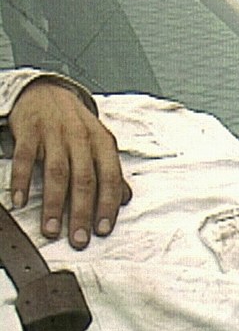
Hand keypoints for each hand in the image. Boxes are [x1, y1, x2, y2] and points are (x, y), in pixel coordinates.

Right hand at [9, 80, 131, 249]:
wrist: (47, 91)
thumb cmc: (76, 124)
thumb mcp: (99, 143)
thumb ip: (111, 171)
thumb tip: (125, 198)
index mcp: (102, 143)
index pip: (109, 178)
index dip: (107, 205)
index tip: (103, 229)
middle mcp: (81, 139)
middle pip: (84, 180)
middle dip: (82, 213)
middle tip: (79, 239)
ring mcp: (55, 134)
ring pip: (57, 173)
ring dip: (54, 204)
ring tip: (51, 230)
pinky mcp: (30, 132)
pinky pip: (26, 159)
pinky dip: (22, 181)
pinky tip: (21, 201)